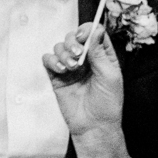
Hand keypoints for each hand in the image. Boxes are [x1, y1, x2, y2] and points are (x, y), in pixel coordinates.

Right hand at [42, 23, 122, 144]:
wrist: (94, 126)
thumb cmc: (107, 104)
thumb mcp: (109, 75)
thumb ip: (100, 52)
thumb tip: (94, 30)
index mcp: (102, 55)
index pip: (93, 33)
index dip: (87, 30)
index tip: (83, 37)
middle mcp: (86, 58)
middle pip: (73, 36)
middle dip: (72, 41)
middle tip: (77, 54)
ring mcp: (71, 67)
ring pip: (60, 47)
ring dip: (64, 53)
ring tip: (71, 68)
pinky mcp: (57, 77)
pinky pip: (48, 60)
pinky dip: (52, 61)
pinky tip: (61, 70)